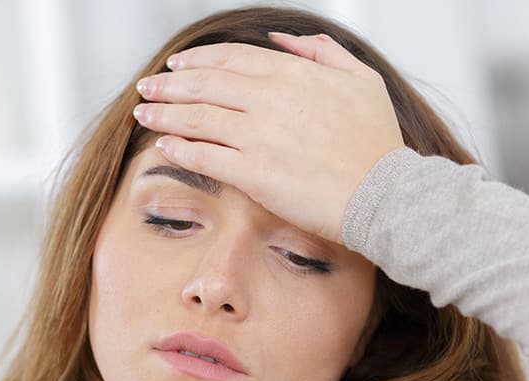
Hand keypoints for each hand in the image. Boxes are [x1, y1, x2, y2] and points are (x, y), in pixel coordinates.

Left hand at [133, 32, 404, 243]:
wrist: (385, 194)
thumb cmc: (378, 144)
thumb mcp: (361, 80)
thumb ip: (322, 52)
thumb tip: (284, 39)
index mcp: (294, 74)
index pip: (232, 58)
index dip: (198, 60)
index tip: (177, 65)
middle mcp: (271, 99)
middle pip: (206, 84)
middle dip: (170, 85)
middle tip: (148, 88)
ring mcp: (259, 136)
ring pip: (198, 117)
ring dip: (164, 114)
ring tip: (143, 114)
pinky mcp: (253, 174)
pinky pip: (204, 156)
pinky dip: (179, 149)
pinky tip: (164, 146)